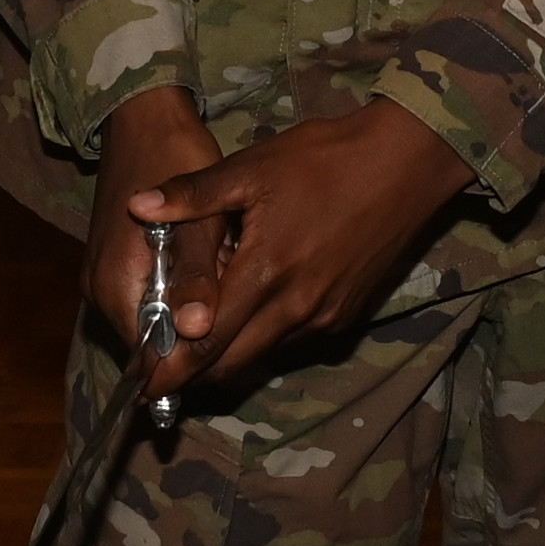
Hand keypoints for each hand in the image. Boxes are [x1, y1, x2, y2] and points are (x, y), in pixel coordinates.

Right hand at [89, 88, 228, 407]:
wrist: (144, 118)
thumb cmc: (173, 160)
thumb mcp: (196, 222)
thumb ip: (195, 277)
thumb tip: (196, 332)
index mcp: (114, 287)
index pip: (151, 356)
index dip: (194, 361)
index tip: (238, 349)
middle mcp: (101, 292)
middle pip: (154, 341)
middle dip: (199, 333)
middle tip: (244, 304)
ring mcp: (106, 279)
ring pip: (157, 318)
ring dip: (195, 311)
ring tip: (232, 277)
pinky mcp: (118, 265)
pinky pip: (154, 296)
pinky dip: (186, 291)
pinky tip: (217, 265)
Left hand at [127, 100, 472, 394]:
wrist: (408, 163)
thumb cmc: (327, 158)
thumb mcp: (253, 168)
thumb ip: (193, 196)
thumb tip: (136, 207)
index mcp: (266, 274)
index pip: (207, 342)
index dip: (171, 368)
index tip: (142, 387)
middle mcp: (297, 309)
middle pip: (233, 364)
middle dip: (195, 369)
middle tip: (162, 361)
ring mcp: (326, 316)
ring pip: (263, 353)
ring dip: (231, 349)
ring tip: (203, 324)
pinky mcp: (347, 313)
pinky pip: (293, 339)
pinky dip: (264, 332)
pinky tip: (254, 301)